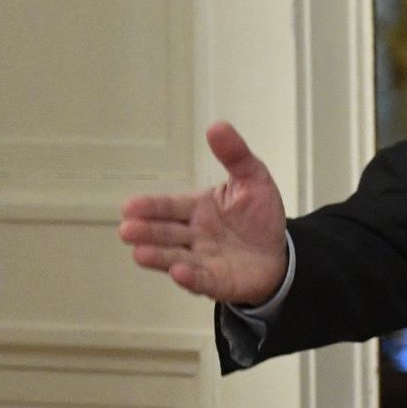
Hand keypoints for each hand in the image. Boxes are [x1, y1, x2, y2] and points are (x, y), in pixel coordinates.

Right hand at [118, 122, 288, 303]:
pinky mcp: (216, 281)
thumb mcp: (253, 179)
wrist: (279, 253)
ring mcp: (202, 260)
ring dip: (158, 256)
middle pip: (165, 232)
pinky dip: (189, 277)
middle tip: (127, 229)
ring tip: (140, 253)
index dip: (151, 207)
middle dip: (146, 231)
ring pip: (174, 257)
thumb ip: (235, 155)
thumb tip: (217, 125)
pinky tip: (178, 272)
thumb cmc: (258, 216)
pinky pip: (201, 280)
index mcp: (197, 209)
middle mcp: (193, 235)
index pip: (169, 206)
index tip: (130, 206)